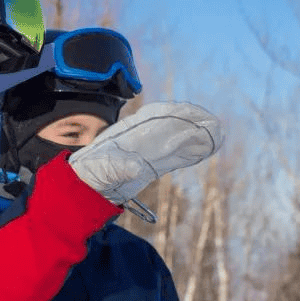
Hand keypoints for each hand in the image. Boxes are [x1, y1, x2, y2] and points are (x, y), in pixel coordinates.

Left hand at [68, 101, 222, 205]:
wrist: (84, 187)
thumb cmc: (90, 173)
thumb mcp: (101, 169)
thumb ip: (118, 167)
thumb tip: (136, 167)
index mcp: (128, 132)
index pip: (155, 116)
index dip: (176, 113)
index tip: (193, 113)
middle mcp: (140, 138)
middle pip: (170, 126)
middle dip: (191, 123)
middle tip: (214, 124)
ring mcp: (146, 152)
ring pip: (175, 141)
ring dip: (195, 138)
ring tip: (215, 135)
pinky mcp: (149, 167)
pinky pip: (173, 157)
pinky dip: (189, 153)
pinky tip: (203, 150)